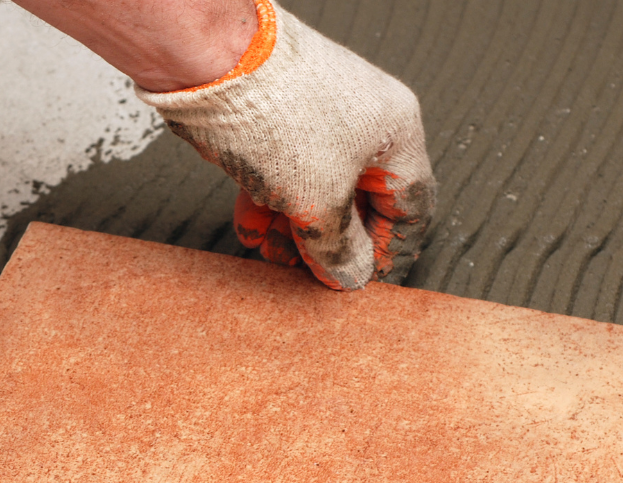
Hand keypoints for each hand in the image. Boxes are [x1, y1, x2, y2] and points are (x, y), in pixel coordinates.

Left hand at [137, 0, 434, 288]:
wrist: (212, 62)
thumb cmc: (278, 109)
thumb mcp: (319, 200)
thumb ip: (339, 247)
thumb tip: (351, 274)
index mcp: (394, 131)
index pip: (410, 204)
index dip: (392, 249)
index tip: (370, 280)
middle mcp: (361, 122)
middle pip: (357, 201)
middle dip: (333, 243)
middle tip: (319, 276)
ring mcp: (315, 120)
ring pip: (314, 192)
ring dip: (295, 231)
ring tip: (278, 258)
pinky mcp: (274, 123)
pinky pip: (280, 176)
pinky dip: (269, 207)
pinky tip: (254, 231)